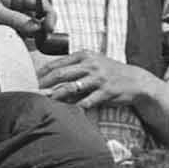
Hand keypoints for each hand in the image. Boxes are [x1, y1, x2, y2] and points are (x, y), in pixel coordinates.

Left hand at [39, 50, 158, 116]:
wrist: (136, 81)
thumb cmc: (110, 72)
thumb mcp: (94, 63)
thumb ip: (76, 67)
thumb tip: (52, 76)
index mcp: (85, 56)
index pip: (57, 63)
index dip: (42, 73)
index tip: (32, 81)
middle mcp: (91, 65)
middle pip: (61, 74)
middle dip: (44, 84)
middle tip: (33, 92)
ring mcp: (99, 78)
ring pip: (71, 87)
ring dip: (56, 96)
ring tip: (45, 102)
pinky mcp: (106, 92)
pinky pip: (87, 101)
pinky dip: (76, 107)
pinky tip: (67, 111)